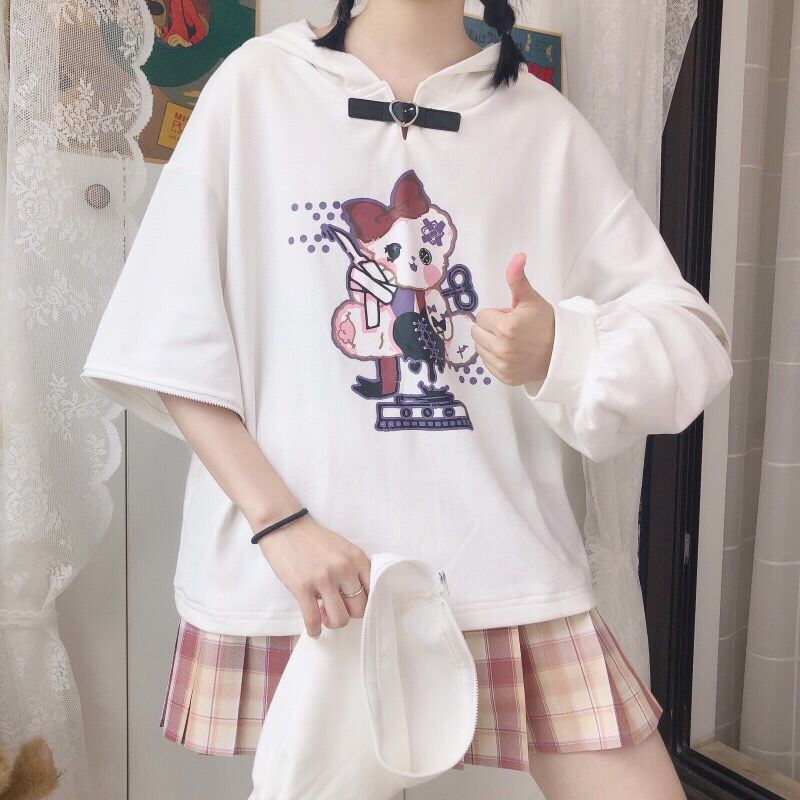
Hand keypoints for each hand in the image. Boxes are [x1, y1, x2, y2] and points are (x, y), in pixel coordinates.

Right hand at [256, 514, 370, 637]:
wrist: (283, 526)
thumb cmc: (312, 539)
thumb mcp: (342, 548)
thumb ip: (353, 568)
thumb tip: (357, 597)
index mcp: (357, 558)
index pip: (373, 591)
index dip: (364, 602)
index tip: (352, 604)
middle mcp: (344, 568)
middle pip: (359, 609)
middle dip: (348, 613)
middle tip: (335, 608)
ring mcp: (324, 578)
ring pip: (340, 619)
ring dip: (331, 622)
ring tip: (323, 616)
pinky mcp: (302, 587)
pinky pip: (313, 620)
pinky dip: (314, 630)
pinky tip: (313, 630)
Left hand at [470, 252, 554, 385]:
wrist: (561, 352)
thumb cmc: (545, 323)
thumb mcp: (531, 299)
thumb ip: (518, 279)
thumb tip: (518, 256)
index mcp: (506, 327)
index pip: (482, 316)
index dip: (496, 315)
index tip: (511, 317)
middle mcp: (501, 348)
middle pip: (476, 332)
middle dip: (490, 328)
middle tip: (510, 328)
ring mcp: (502, 365)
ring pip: (479, 347)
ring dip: (490, 342)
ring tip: (511, 341)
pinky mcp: (503, 377)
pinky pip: (486, 363)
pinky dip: (494, 357)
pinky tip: (511, 353)